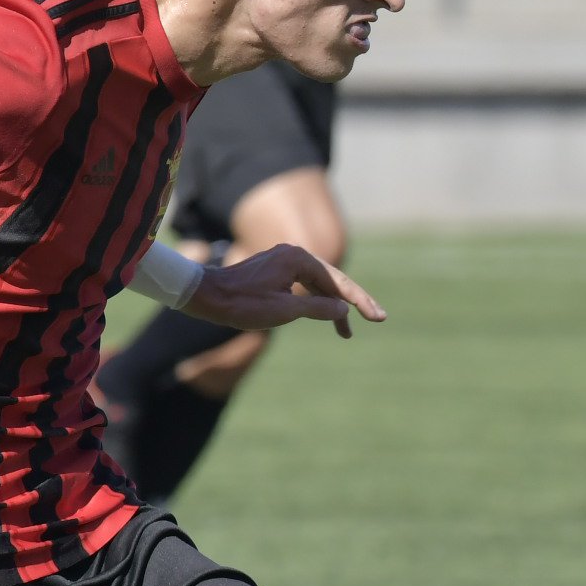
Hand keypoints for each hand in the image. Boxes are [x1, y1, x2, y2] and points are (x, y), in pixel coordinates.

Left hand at [191, 244, 387, 338]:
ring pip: (318, 284)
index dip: (361, 301)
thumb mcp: (285, 310)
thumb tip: (342, 309)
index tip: (379, 317)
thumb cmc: (242, 304)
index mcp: (299, 259)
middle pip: (332, 280)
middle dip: (352, 302)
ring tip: (345, 331)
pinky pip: (305, 284)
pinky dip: (316, 300)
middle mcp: (293, 254)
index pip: (338, 283)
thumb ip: (318, 308)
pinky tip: (323, 314)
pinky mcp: (275, 270)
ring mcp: (284, 260)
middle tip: (374, 319)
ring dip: (333, 305)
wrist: (206, 296)